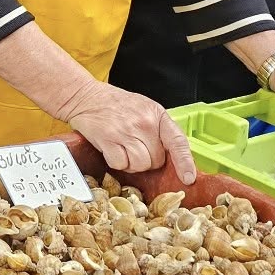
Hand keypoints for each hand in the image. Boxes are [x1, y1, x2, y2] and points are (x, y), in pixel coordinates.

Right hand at [58, 82, 196, 183]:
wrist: (86, 96)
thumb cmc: (115, 104)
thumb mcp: (144, 109)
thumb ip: (158, 130)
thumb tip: (171, 157)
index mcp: (157, 114)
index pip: (178, 142)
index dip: (185, 162)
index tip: (188, 178)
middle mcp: (144, 122)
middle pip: (156, 160)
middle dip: (148, 160)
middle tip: (135, 147)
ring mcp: (126, 131)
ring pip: (140, 165)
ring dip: (131, 163)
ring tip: (123, 149)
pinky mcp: (108, 139)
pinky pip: (121, 164)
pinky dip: (116, 162)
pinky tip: (112, 149)